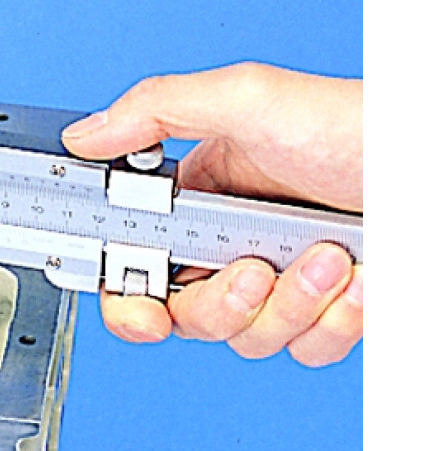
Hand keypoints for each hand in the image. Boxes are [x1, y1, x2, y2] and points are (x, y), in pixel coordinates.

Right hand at [62, 63, 362, 367]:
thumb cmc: (362, 127)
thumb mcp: (251, 100)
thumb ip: (157, 112)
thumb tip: (87, 137)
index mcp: (201, 208)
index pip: (139, 275)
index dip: (131, 305)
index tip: (146, 315)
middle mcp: (235, 251)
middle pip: (190, 319)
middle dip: (223, 304)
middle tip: (253, 271)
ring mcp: (281, 286)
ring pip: (250, 340)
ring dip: (293, 304)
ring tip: (329, 256)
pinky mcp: (326, 314)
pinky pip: (308, 350)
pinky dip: (335, 321)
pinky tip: (358, 279)